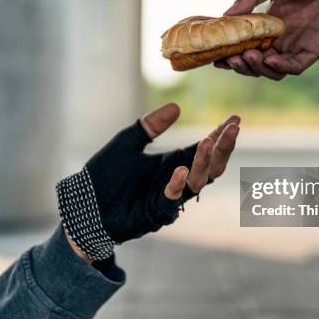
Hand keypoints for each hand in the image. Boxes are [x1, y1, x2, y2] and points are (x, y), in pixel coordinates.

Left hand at [60, 103, 239, 260]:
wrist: (84, 205)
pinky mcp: (155, 212)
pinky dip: (177, 185)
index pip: (204, 148)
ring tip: (208, 142)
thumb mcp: (127, 142)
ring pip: (197, 183)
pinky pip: (172, 200)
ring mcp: (168, 197)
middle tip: (232, 129)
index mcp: (172, 162)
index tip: (235, 119)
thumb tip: (177, 106)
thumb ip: (151, 126)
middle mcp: (176, 180)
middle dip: (223, 148)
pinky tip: (180, 170)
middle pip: (210, 166)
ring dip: (204, 163)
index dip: (220, 135)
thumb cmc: (105, 175)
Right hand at [218, 0, 318, 79]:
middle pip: (256, 63)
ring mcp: (298, 47)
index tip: (216, 56)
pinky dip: (280, 68)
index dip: (231, 54)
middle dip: (241, 65)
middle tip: (230, 58)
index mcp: (270, 26)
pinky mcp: (314, 51)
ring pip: (272, 71)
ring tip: (246, 56)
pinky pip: (294, 67)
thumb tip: (226, 15)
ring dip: (257, 68)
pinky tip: (269, 59)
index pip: (246, 47)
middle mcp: (282, 40)